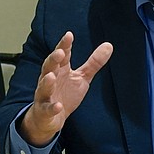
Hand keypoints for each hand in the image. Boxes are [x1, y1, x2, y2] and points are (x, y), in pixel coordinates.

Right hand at [20, 31, 112, 146]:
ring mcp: (45, 95)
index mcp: (60, 70)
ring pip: (44, 87)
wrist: (49, 118)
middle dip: (53, 60)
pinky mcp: (45, 111)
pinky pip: (47, 109)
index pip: (62, 55)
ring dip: (47, 82)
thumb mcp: (82, 77)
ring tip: (51, 76)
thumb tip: (109, 45)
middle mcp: (50, 80)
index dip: (64, 45)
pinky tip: (58, 106)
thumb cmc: (65, 95)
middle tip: (60, 52)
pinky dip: (52, 108)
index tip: (69, 35)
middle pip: (49, 67)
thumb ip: (93, 63)